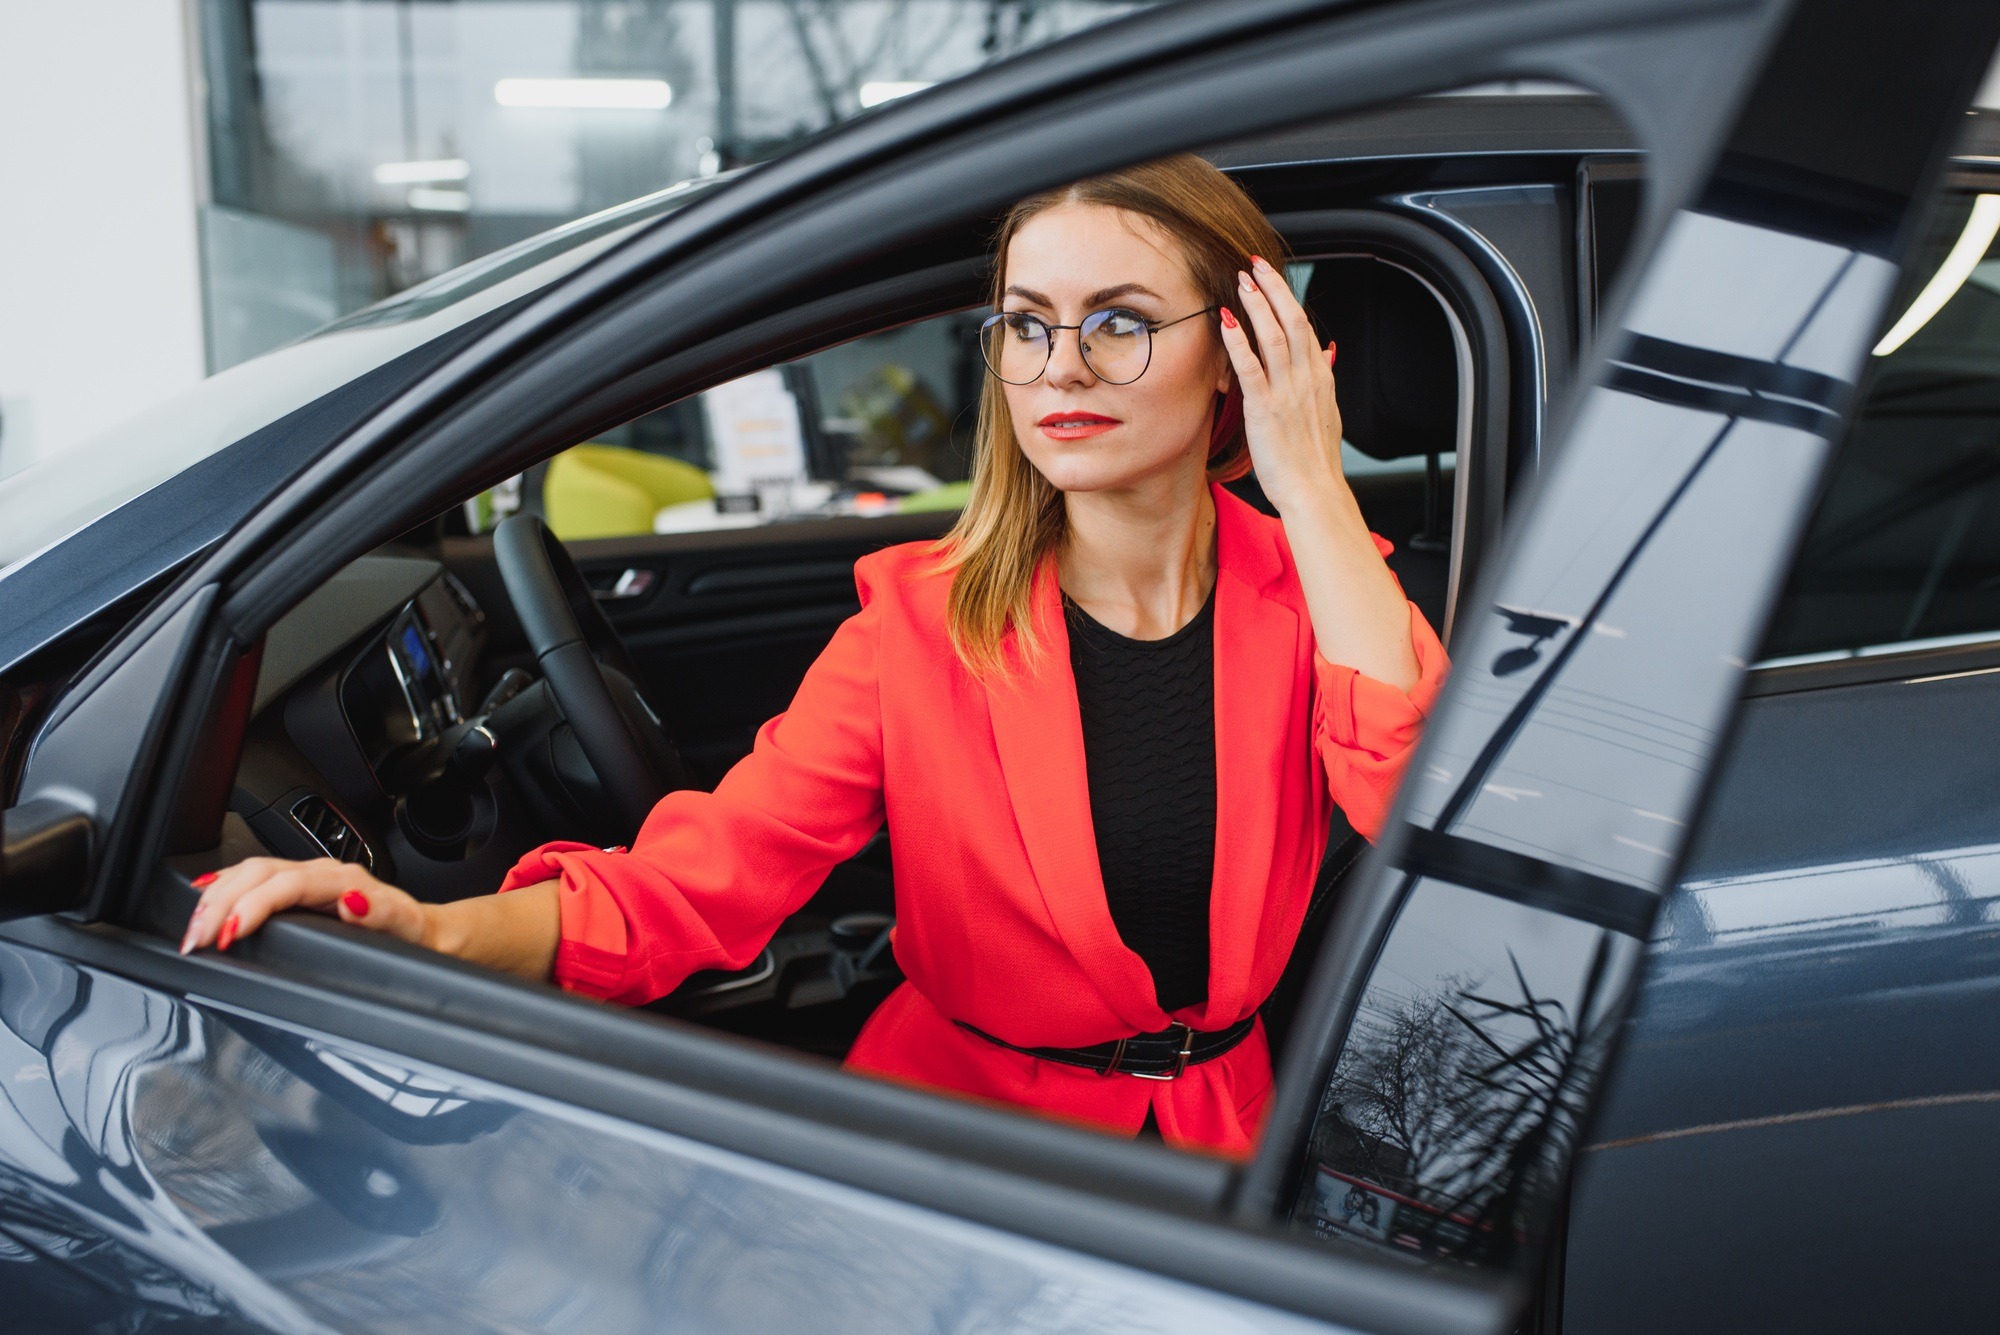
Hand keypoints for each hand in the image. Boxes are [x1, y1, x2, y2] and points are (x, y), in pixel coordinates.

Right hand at [179, 858, 427, 953]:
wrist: (424, 932)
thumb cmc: (413, 934)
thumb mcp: (406, 929)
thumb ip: (382, 915)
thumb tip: (353, 902)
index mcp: (343, 880)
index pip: (286, 883)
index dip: (253, 905)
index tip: (228, 932)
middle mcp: (322, 873)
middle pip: (259, 874)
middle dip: (220, 903)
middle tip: (195, 938)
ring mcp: (308, 878)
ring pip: (250, 873)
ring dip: (216, 898)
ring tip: (192, 928)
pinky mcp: (299, 888)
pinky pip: (254, 879)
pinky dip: (225, 888)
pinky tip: (205, 899)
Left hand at [1217, 254, 1343, 515]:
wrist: (1316, 493)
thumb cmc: (1315, 461)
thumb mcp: (1329, 415)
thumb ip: (1324, 381)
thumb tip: (1328, 355)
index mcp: (1320, 379)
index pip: (1304, 327)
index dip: (1287, 298)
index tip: (1271, 278)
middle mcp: (1306, 379)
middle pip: (1292, 320)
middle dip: (1273, 289)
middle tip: (1254, 265)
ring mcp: (1287, 393)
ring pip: (1274, 336)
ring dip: (1256, 305)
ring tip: (1240, 282)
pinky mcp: (1265, 410)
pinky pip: (1251, 368)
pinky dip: (1238, 342)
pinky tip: (1226, 323)